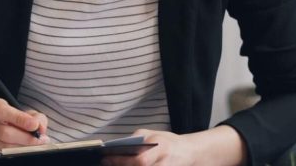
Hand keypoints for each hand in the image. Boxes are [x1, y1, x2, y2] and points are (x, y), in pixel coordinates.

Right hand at [0, 98, 49, 152]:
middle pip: (4, 132)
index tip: (34, 125)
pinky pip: (1, 155)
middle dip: (25, 138)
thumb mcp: (17, 111)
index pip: (2, 111)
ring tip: (37, 145)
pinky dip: (16, 154)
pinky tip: (26, 152)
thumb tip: (40, 127)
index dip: (19, 118)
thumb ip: (32, 116)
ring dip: (23, 148)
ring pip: (3, 148)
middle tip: (40, 139)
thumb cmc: (3, 119)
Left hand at [102, 127, 244, 165]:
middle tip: (108, 162)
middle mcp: (164, 162)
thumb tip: (117, 145)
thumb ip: (137, 138)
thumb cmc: (167, 142)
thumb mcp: (153, 134)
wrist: (189, 152)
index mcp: (161, 147)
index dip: (121, 161)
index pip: (139, 160)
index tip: (106, 158)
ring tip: (115, 164)